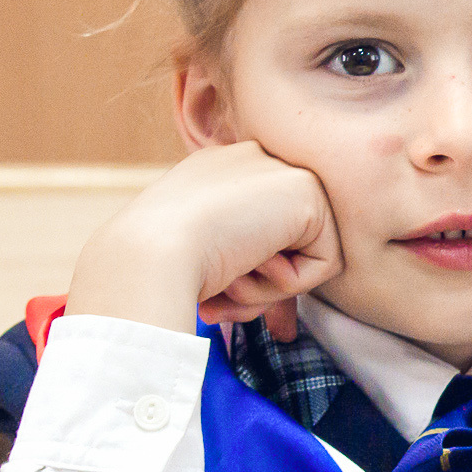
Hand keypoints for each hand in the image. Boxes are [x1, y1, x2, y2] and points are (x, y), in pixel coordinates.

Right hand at [66, 143, 342, 337]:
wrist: (147, 255)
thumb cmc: (156, 268)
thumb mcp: (196, 256)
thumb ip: (237, 261)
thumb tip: (282, 309)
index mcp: (217, 172)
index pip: (258, 232)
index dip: (247, 277)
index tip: (212, 304)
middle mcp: (251, 162)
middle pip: (286, 245)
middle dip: (260, 287)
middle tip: (218, 299)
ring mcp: (280, 169)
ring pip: (306, 256)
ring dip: (269, 287)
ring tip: (229, 279)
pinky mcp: (308, 191)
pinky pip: (325, 262)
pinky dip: (289, 283)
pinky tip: (250, 265)